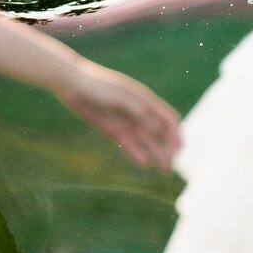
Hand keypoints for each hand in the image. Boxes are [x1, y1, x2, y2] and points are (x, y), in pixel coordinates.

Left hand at [60, 61, 180, 171]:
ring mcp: (127, 122)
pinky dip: (138, 153)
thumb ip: (141, 112)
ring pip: (147, 141)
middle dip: (168, 148)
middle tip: (171, 164)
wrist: (73, 84)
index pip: (168, 119)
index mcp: (145, 100)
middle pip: (160, 133)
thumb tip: (160, 129)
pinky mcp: (114, 130)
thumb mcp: (123, 97)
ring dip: (157, 154)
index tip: (179, 149)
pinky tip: (144, 163)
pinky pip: (130, 144)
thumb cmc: (100, 86)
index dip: (176, 134)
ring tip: (164, 168)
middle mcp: (139, 113)